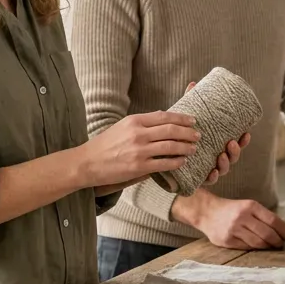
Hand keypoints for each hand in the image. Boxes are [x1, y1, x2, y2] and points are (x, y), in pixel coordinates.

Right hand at [75, 111, 198, 187]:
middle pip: (171, 130)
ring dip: (185, 147)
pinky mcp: (139, 167)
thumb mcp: (122, 127)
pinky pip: (164, 164)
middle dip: (188, 132)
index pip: (164, 116)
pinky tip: (182, 162)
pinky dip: (176, 162)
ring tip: (193, 148)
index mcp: (134, 121)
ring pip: (170, 146)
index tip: (192, 120)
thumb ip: (141, 124)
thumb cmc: (105, 145)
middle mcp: (138, 133)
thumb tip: (163, 122)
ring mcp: (139, 151)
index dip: (181, 118)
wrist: (87, 162)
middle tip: (198, 135)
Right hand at [172, 191, 284, 249]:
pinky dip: (255, 248)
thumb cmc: (231, 210)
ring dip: (267, 246)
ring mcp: (234, 229)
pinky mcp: (227, 240)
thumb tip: (281, 231)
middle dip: (277, 241)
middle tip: (281, 244)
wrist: (207, 212)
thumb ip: (262, 217)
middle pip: (267, 234)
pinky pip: (247, 247)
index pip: (273, 220)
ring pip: (258, 243)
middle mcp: (242, 217)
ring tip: (270, 246)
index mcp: (250, 206)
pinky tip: (257, 246)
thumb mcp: (247, 206)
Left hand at [176, 81, 250, 187]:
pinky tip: (211, 172)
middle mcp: (216, 157)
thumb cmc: (179, 135)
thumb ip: (192, 104)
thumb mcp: (186, 120)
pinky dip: (211, 176)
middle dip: (235, 151)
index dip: (243, 141)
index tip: (246, 133)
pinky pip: (207, 180)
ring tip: (221, 155)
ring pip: (223, 169)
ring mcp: (208, 168)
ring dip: (225, 163)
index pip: (235, 143)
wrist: (163, 153)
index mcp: (217, 144)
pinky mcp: (197, 177)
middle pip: (232, 157)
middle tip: (231, 143)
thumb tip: (193, 83)